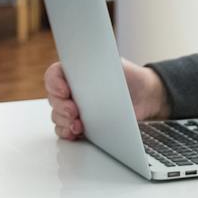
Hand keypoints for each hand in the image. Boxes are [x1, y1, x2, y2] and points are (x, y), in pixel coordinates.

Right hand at [45, 59, 166, 140]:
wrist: (144, 95)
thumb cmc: (128, 77)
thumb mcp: (114, 65)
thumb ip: (97, 66)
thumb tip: (84, 66)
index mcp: (75, 71)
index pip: (54, 75)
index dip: (55, 83)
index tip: (65, 91)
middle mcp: (70, 90)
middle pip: (54, 98)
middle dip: (61, 107)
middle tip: (74, 111)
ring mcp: (73, 107)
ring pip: (57, 115)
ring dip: (64, 121)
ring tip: (78, 125)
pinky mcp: (79, 123)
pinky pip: (64, 130)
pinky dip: (67, 132)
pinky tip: (75, 133)